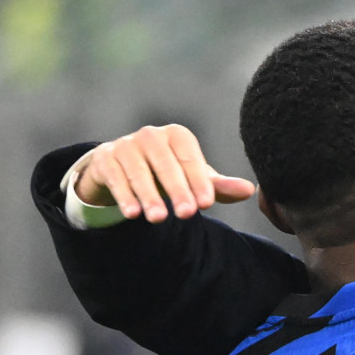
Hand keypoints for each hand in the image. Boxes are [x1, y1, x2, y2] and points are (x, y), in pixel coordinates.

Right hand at [74, 124, 255, 222]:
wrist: (122, 167)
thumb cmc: (168, 173)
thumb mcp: (193, 179)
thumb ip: (218, 186)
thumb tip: (249, 191)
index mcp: (177, 136)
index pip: (190, 158)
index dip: (199, 180)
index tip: (207, 204)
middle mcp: (151, 135)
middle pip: (165, 164)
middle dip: (177, 190)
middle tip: (188, 214)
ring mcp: (125, 145)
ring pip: (138, 172)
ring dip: (149, 196)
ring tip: (159, 219)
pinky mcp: (105, 158)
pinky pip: (115, 178)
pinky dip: (124, 196)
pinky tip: (132, 214)